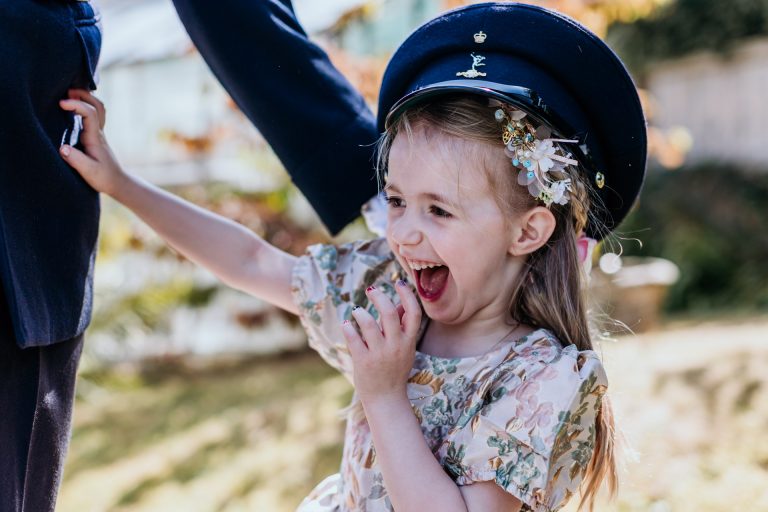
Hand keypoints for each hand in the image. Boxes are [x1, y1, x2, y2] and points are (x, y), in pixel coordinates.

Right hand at [59, 89, 124, 195]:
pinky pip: (93, 116)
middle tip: (66, 91)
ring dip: (86, 98)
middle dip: (84, 95)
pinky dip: (85, 106)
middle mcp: (98, 133)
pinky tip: (74, 107)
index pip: (90, 114)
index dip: (77, 105)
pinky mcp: (96, 137)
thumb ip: (76, 160)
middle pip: (98, 106)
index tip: (62, 104)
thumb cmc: (103, 178)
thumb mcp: (89, 171)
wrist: (117, 183)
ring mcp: (99, 134)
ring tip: (70, 94)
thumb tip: (62, 147)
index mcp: (95, 138)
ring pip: (98, 109)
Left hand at [341, 281, 421, 403]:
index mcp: (409, 341)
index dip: (407, 295)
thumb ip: (402, 326)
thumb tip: (400, 303)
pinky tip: (347, 324)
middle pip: (388, 313)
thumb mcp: (405, 348)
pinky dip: (348, 327)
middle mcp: (395, 346)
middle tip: (371, 290)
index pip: (413, 312)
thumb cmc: (395, 369)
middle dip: (379, 297)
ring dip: (359, 312)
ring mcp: (379, 354)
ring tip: (356, 311)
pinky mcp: (363, 361)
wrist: (386, 399)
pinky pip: (353, 338)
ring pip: (368, 323)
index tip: (399, 283)